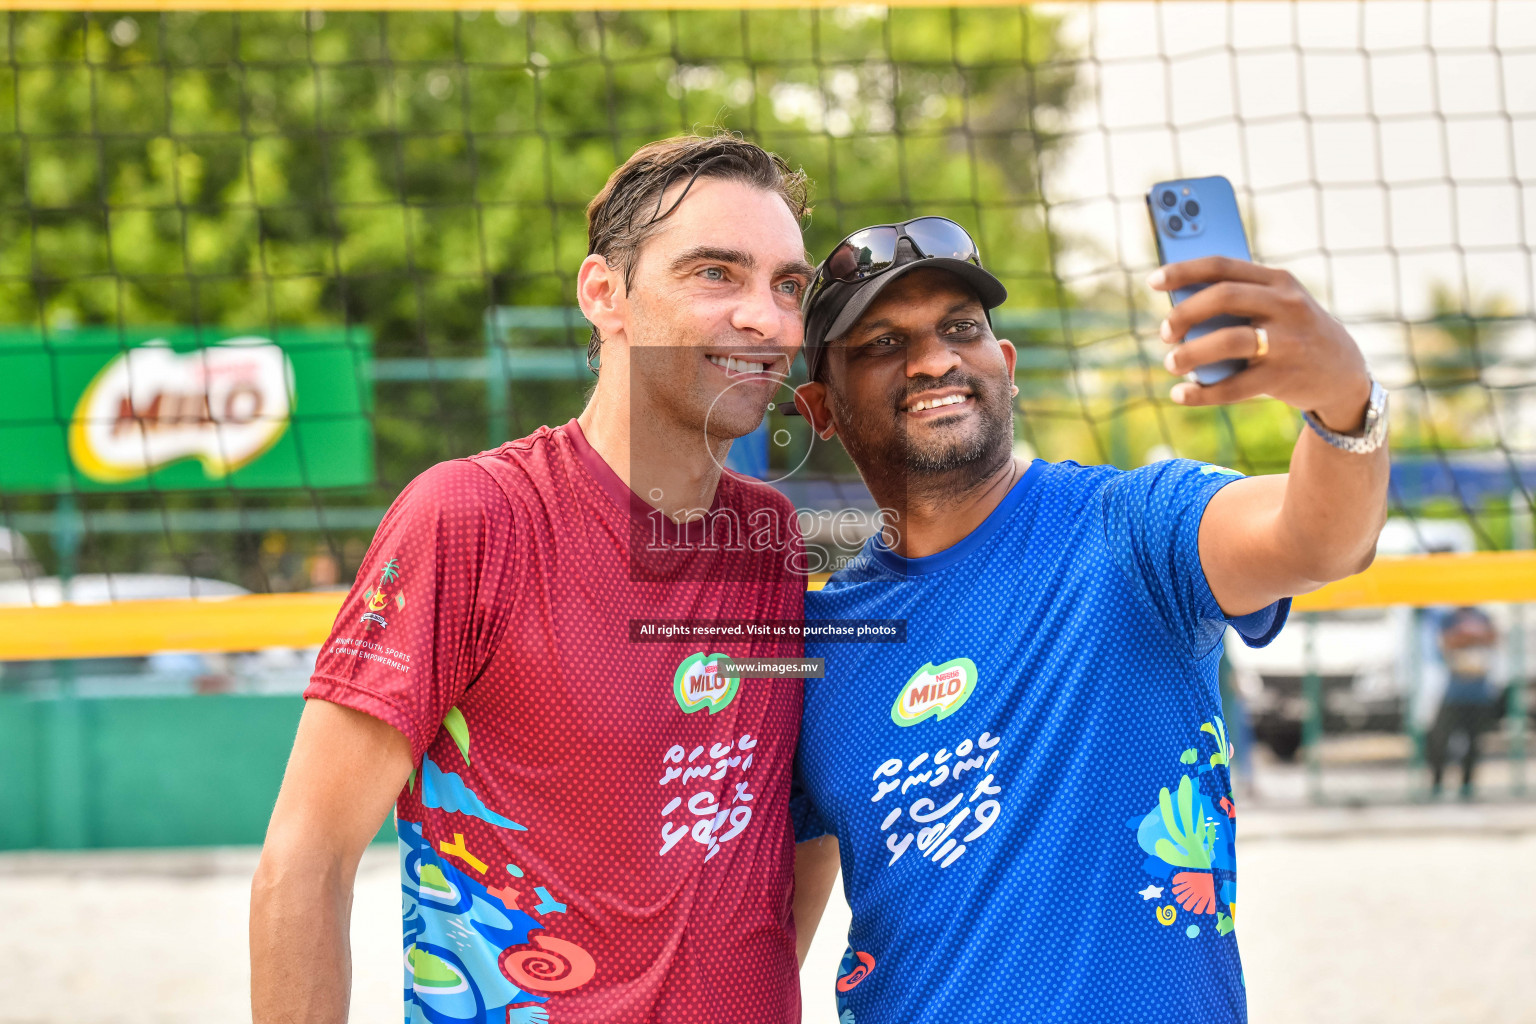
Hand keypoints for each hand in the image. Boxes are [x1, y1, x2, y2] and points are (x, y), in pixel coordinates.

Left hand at [1150, 256, 1370, 431]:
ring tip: (1171, 363)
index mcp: (1278, 281)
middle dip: (1185, 313)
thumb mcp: (1276, 306)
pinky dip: (1202, 393)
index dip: (1184, 271)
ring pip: (1228, 341)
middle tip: (1164, 332)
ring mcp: (1287, 341)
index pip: (1223, 266)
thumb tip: (1177, 308)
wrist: (1342, 373)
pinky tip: (1181, 395)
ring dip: (1190, 353)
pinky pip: (1234, 386)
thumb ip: (1238, 300)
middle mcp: (1285, 306)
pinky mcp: (1284, 377)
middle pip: (1223, 298)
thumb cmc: (1291, 333)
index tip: (1153, 282)